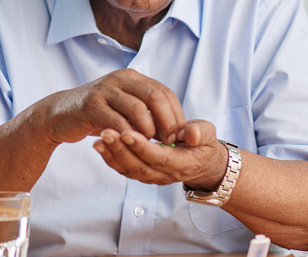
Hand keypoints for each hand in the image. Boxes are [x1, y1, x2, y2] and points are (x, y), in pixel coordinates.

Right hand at [41, 69, 184, 145]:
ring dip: (148, 131)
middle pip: (155, 96)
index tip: (179, 136)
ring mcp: (105, 90)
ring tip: (149, 144)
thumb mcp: (124, 107)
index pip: (164, 92)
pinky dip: (128, 136)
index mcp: (132, 77)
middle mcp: (120, 79)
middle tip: (169, 142)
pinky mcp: (91, 106)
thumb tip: (176, 130)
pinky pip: (116, 121)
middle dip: (167, 122)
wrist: (61, 114)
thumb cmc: (98, 115)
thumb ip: (147, 111)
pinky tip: (131, 146)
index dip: (176, 115)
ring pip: (138, 109)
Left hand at [92, 119, 227, 187]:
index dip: (142, 146)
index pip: (158, 157)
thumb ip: (200, 132)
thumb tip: (191, 133)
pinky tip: (99, 145)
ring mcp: (151, 176)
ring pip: (128, 169)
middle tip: (106, 132)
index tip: (127, 131)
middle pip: (139, 166)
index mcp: (181, 163)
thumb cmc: (203, 143)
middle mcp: (164, 174)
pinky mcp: (142, 173)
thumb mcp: (208, 135)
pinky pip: (123, 169)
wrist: (201, 161)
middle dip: (121, 149)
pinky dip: (110, 158)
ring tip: (99, 138)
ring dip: (112, 155)